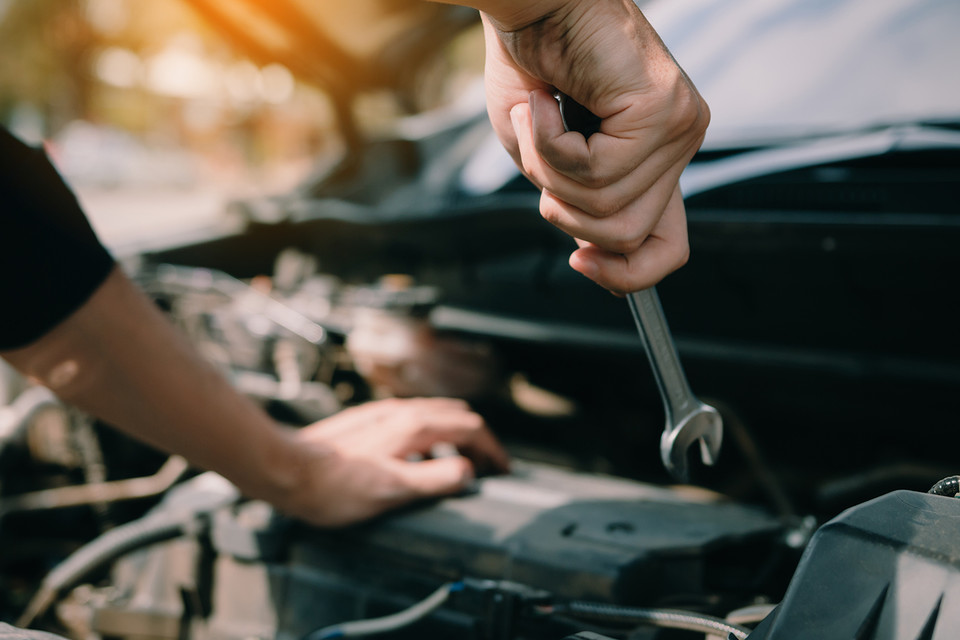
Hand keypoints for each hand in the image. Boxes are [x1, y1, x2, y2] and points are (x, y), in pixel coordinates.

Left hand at [277, 397, 509, 526]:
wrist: (286, 470)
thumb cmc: (333, 486)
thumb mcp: (392, 490)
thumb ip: (435, 479)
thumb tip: (467, 472)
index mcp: (413, 426)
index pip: (470, 427)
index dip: (492, 449)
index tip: (502, 469)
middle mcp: (401, 412)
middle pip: (456, 415)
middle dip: (479, 439)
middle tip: (487, 467)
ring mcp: (384, 414)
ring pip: (435, 414)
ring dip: (457, 434)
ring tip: (460, 462)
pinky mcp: (369, 421)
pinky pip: (415, 419)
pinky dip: (434, 434)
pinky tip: (421, 457)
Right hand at [480, 0, 708, 293]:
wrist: (530, 2)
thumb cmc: (533, 65)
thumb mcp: (548, 158)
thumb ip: (577, 204)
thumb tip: (596, 254)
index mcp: (657, 157)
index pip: (669, 246)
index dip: (624, 274)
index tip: (579, 262)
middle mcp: (679, 143)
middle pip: (628, 235)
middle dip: (564, 209)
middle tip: (541, 152)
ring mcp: (678, 126)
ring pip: (607, 208)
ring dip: (549, 169)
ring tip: (537, 117)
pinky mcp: (661, 110)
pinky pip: (596, 171)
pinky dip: (549, 144)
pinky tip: (543, 104)